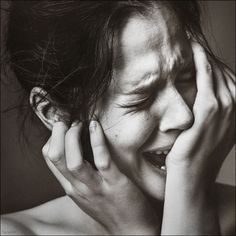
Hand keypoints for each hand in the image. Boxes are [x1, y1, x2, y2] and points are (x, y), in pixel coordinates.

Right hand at [42, 120, 158, 234]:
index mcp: (70, 187)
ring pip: (73, 161)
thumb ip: (79, 174)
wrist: (131, 229)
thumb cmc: (109, 207)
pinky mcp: (115, 184)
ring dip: (73, 138)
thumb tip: (75, 147)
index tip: (62, 127)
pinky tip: (95, 127)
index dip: (52, 138)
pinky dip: (97, 141)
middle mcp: (78, 188)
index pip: (50, 159)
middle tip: (67, 121)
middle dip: (58, 134)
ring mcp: (96, 187)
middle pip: (56, 157)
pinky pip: (102, 160)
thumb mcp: (86, 192)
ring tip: (80, 124)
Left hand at [161, 42, 234, 234]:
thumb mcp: (209, 134)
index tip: (199, 50)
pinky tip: (193, 50)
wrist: (191, 180)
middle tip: (194, 41)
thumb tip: (203, 97)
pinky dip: (202, 62)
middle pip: (223, 73)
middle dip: (208, 55)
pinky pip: (207, 80)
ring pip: (217, 72)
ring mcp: (224, 111)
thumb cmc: (195, 158)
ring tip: (192, 42)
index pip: (227, 79)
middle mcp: (235, 109)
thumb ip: (211, 115)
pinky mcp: (208, 114)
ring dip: (205, 54)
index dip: (213, 63)